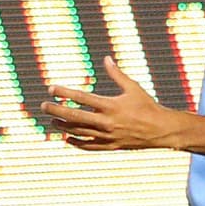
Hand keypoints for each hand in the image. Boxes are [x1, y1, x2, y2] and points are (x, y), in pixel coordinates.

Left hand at [41, 56, 176, 151]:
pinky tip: (67, 138)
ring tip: (53, 120)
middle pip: (75, 116)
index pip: (82, 98)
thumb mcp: (133, 87)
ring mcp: (108, 136)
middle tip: (43, 106)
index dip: (64, 92)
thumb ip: (117, 74)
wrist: (161, 130)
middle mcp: (107, 122)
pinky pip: (89, 146)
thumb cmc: (147, 106)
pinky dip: (76, 143)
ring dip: (63, 126)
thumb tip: (106, 59)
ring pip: (79, 132)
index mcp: (111, 105)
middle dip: (57, 110)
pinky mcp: (110, 146)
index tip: (51, 88)